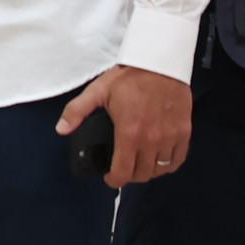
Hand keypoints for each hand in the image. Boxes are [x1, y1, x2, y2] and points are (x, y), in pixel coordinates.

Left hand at [59, 65, 192, 187]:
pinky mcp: (184, 132)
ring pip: (160, 169)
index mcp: (129, 133)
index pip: (123, 171)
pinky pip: (178, 159)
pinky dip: (168, 165)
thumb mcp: (97, 92)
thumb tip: (61, 129)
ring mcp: (170, 137)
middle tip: (122, 169)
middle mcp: (152, 139)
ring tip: (138, 165)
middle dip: (129, 176)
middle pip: (142, 174)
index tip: (109, 178)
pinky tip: (159, 160)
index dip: (114, 180)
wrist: (159, 64)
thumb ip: (76, 111)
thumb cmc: (128, 77)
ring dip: (148, 171)